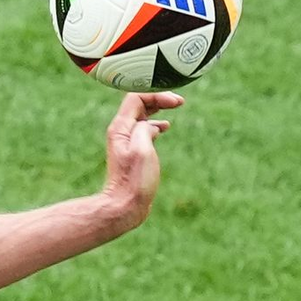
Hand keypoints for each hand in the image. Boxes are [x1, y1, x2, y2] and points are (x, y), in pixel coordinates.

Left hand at [100, 92, 183, 231]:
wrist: (124, 205)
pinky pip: (143, 130)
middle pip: (138, 104)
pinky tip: (165, 128)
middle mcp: (120, 132)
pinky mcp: (132, 152)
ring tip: (174, 107)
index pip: (136, 98)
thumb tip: (152, 125)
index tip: (177, 102)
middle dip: (158, 99)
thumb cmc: (134, 181)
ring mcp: (126, 142)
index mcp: (120, 128)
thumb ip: (145, 129)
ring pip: (142, 116)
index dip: (157, 95)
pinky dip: (155, 125)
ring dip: (158, 110)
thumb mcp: (142, 150)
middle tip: (179, 101)